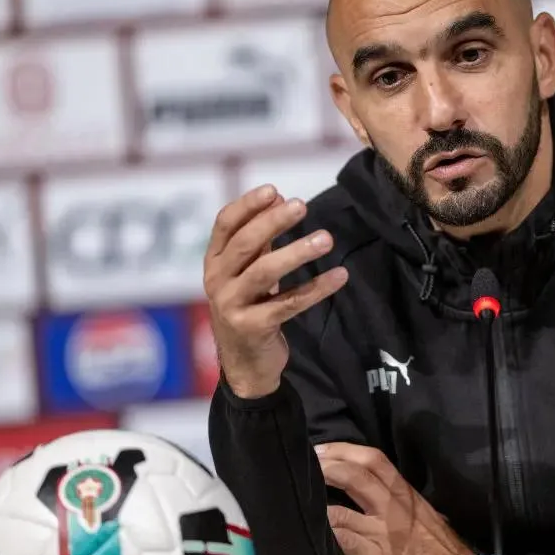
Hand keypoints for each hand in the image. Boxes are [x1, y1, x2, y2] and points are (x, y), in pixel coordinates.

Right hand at [202, 184, 348, 397]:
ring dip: (297, 252)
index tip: (274, 191)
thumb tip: (279, 198)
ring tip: (326, 239)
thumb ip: (260, 239)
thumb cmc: (249, 307)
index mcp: (214, 262)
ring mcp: (231, 305)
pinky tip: (340, 275)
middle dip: (273, 222)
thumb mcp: (248, 271)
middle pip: (245, 244)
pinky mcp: (252, 327)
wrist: (245, 364)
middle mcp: (217, 281)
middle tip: (302, 206)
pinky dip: (316, 288)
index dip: (247, 206)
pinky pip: (289, 303)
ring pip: (264, 272)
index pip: (224, 225)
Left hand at [316, 442, 471, 554]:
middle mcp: (395, 508)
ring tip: (300, 498)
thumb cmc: (444, 554)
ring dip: (318, 500)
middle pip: (356, 475)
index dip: (345, 450)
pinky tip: (314, 529)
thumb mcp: (428, 519)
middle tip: (306, 465)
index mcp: (407, 495)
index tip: (323, 450)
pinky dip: (326, 532)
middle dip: (327, 466)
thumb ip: (405, 506)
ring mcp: (384, 532)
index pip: (375, 460)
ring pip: (344, 507)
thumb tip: (387, 498)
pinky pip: (344, 541)